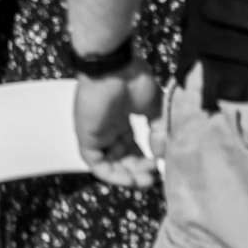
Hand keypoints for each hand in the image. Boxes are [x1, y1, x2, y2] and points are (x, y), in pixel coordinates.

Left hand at [74, 63, 161, 186]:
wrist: (113, 66)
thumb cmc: (132, 78)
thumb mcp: (154, 106)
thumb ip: (159, 131)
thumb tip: (160, 154)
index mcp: (121, 119)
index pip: (131, 147)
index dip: (146, 160)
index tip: (161, 166)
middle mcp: (108, 128)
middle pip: (122, 158)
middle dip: (139, 171)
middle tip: (155, 177)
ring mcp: (96, 132)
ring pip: (109, 164)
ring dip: (128, 176)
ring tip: (146, 181)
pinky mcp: (86, 137)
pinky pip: (95, 163)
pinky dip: (112, 175)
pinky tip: (130, 180)